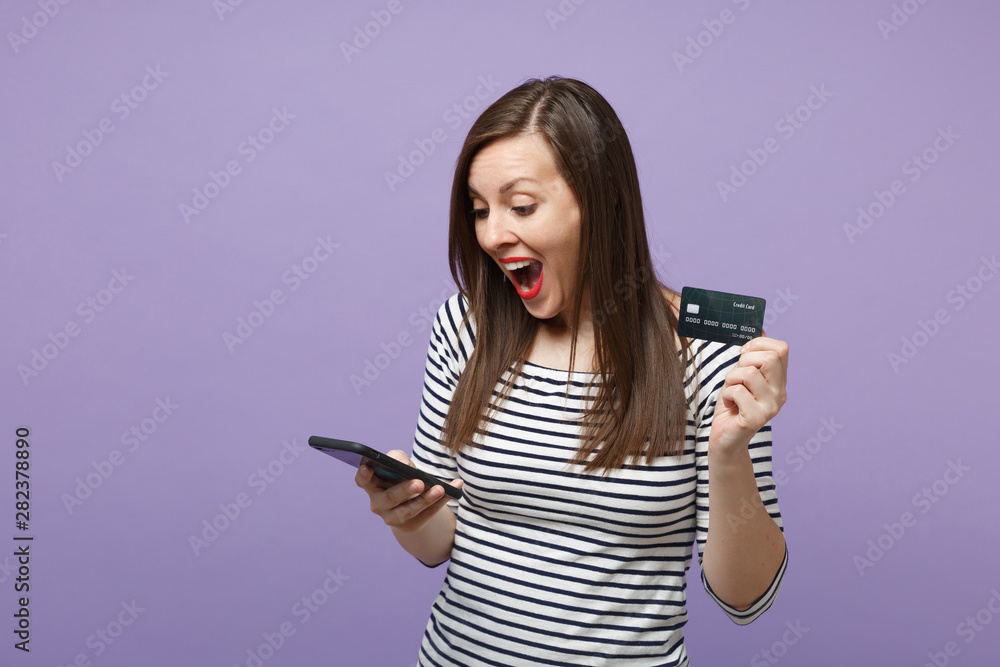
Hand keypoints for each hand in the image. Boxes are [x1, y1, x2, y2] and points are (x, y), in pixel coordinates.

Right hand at [354, 449, 462, 532]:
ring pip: (409, 510)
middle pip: (389, 498)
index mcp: (372, 485)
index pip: (362, 481)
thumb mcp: (399, 463)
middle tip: (419, 482)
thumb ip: (397, 458)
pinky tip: (454, 489)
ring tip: (441, 489)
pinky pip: (427, 514)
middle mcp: (378, 504)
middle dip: (404, 490)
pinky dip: (441, 502)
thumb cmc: (401, 475)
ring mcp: (393, 518)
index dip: (363, 475)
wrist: (411, 498)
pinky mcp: (410, 526)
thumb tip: (402, 463)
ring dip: (426, 499)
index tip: (368, 467)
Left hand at [708, 335, 787, 457]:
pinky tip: (729, 405)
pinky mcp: (756, 418)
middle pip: (770, 357)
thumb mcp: (741, 377)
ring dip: (731, 379)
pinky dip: (726, 394)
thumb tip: (760, 328)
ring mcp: (771, 407)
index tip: (744, 353)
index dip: (759, 344)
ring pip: (749, 373)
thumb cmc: (731, 406)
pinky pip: (737, 390)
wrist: (725, 439)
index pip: (782, 349)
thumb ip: (752, 358)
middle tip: (735, 376)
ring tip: (731, 392)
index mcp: (779, 381)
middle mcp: (780, 394)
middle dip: (744, 360)